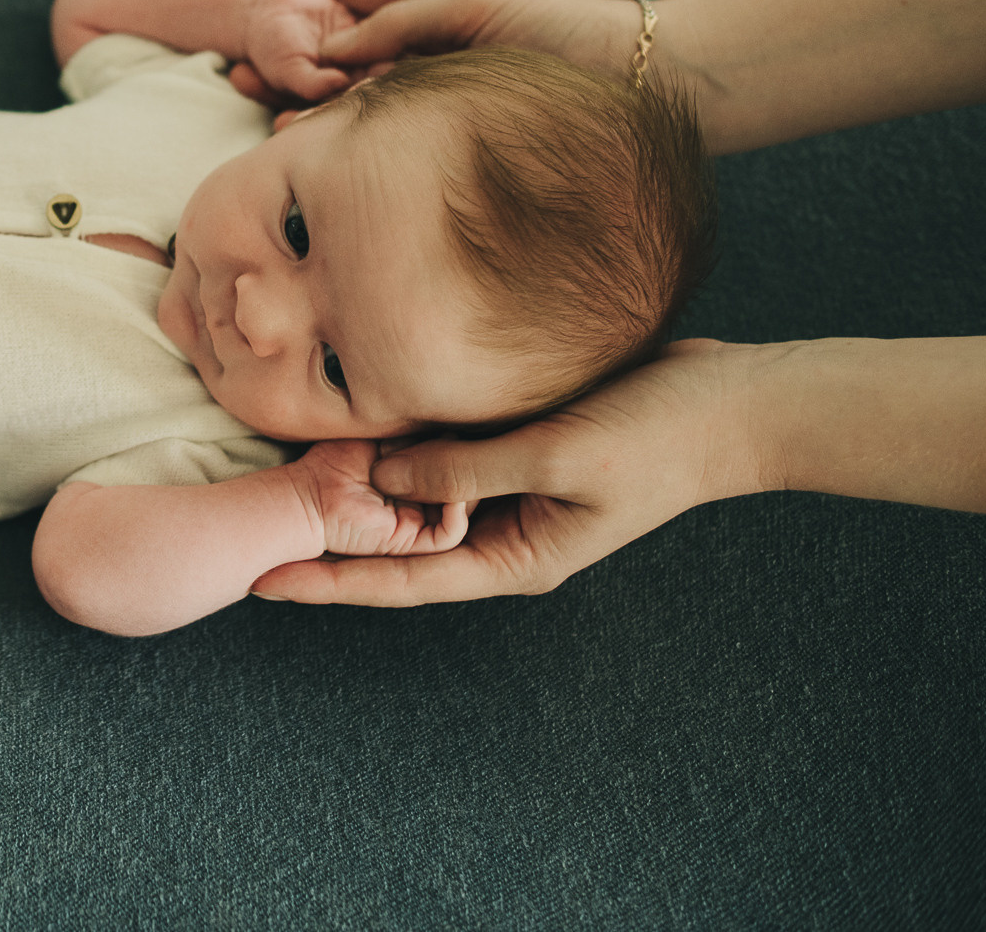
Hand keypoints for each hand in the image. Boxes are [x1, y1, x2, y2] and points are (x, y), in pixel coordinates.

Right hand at [223, 0, 660, 102]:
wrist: (629, 80)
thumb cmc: (561, 32)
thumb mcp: (474, 8)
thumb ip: (402, 23)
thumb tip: (332, 47)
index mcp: (427, 8)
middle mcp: (418, 53)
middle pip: (331, 47)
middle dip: (281, 51)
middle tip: (233, 67)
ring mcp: (424, 95)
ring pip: (347, 95)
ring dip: (304, 101)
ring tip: (265, 110)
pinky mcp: (436, 135)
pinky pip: (375, 131)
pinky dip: (341, 134)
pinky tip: (311, 142)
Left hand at [253, 340, 764, 603]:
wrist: (732, 402)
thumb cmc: (657, 437)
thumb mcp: (555, 455)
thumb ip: (466, 469)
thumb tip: (378, 481)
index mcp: (515, 557)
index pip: (402, 582)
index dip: (329, 583)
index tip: (262, 580)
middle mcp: (504, 532)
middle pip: (398, 546)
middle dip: (330, 541)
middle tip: (253, 530)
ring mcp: (510, 491)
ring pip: (416, 500)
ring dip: (360, 492)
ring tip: (284, 483)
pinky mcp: (517, 446)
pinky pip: (444, 454)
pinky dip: (402, 446)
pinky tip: (353, 430)